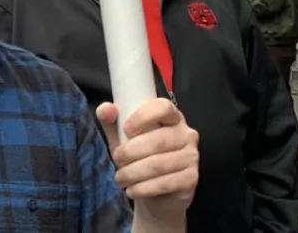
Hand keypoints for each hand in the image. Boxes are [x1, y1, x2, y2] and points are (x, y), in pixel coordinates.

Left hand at [97, 99, 197, 223]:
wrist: (154, 189)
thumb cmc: (138, 155)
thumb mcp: (121, 135)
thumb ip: (111, 120)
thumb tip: (106, 109)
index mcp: (171, 116)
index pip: (163, 107)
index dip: (144, 116)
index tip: (126, 128)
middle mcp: (186, 134)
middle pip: (160, 139)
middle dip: (132, 151)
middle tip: (116, 158)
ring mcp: (192, 156)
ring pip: (160, 164)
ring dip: (134, 172)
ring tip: (120, 178)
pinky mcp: (191, 179)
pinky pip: (166, 183)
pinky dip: (144, 188)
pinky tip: (132, 190)